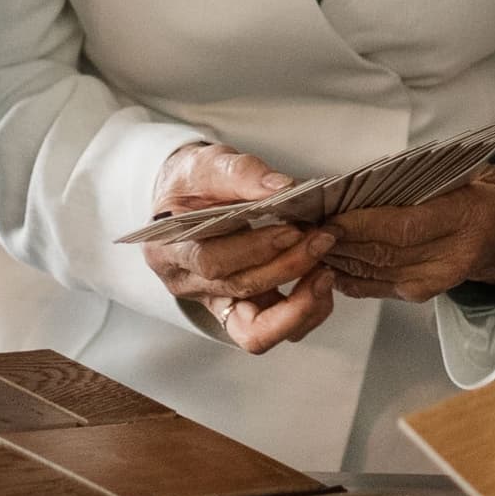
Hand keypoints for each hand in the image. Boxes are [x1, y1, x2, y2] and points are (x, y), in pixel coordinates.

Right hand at [139, 143, 338, 353]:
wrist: (188, 199)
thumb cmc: (193, 183)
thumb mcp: (208, 163)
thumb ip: (241, 173)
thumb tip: (282, 187)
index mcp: (169, 249)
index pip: (210, 261)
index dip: (255, 249)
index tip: (292, 230)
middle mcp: (187, 284)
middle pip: (240, 290)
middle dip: (289, 267)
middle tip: (322, 239)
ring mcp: (214, 302)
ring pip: (256, 332)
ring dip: (300, 305)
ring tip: (325, 269)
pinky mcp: (240, 309)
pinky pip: (272, 328)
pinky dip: (303, 311)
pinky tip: (320, 279)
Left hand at [323, 168, 494, 302]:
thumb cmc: (470, 195)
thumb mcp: (452, 175)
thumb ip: (407, 182)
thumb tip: (353, 185)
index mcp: (463, 220)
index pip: (402, 227)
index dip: (360, 225)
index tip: (327, 217)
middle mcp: (448, 259)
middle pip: (381, 253)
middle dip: (338, 241)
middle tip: (304, 227)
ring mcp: (431, 282)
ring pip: (371, 271)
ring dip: (335, 257)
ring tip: (307, 241)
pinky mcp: (416, 295)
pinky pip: (371, 286)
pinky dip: (344, 273)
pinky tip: (324, 261)